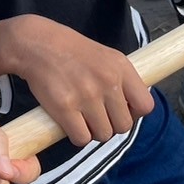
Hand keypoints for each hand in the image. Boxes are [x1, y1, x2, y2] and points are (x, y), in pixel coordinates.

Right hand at [0, 16, 153, 147]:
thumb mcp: (106, 57)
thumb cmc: (72, 51)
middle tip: (97, 115)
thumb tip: (132, 108)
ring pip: (103, 135)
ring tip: (82, 117)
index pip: (146, 105)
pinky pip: (81, 139)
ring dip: (93, 131)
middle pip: (123, 126)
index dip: (134, 113)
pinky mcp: (65, 108)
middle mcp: (107, 81)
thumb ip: (121, 80)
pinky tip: (70, 122)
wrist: (38, 44)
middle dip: (111, 125)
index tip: (121, 110)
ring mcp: (87, 96)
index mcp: (121, 67)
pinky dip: (77, 135)